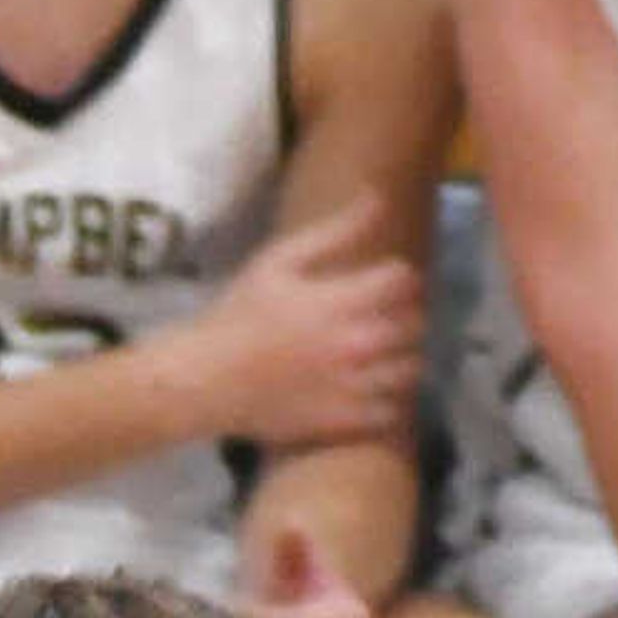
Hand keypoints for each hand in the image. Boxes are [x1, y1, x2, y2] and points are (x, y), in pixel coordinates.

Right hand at [188, 200, 426, 454]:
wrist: (203, 380)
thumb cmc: (236, 316)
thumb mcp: (277, 261)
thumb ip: (334, 232)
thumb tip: (377, 197)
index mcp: (342, 301)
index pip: (402, 280)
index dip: (396, 275)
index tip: (379, 280)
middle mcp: (356, 344)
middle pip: (414, 323)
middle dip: (403, 314)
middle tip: (381, 315)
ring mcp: (352, 386)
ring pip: (408, 369)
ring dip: (401, 356)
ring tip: (379, 353)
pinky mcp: (342, 421)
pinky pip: (389, 412)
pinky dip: (387, 399)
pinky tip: (368, 389)